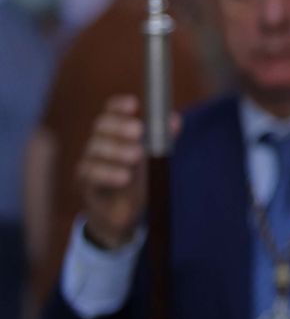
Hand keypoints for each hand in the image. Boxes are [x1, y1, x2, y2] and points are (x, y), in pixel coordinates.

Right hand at [78, 96, 177, 249]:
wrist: (121, 213)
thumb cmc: (138, 179)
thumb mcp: (154, 159)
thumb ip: (163, 139)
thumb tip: (175, 120)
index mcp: (115, 133)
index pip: (111, 111)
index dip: (119, 105)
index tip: (134, 104)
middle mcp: (99, 143)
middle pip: (100, 126)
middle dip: (119, 126)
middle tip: (138, 131)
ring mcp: (89, 162)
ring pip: (95, 148)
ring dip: (117, 151)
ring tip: (137, 156)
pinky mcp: (85, 183)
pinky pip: (90, 174)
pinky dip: (108, 174)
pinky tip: (125, 177)